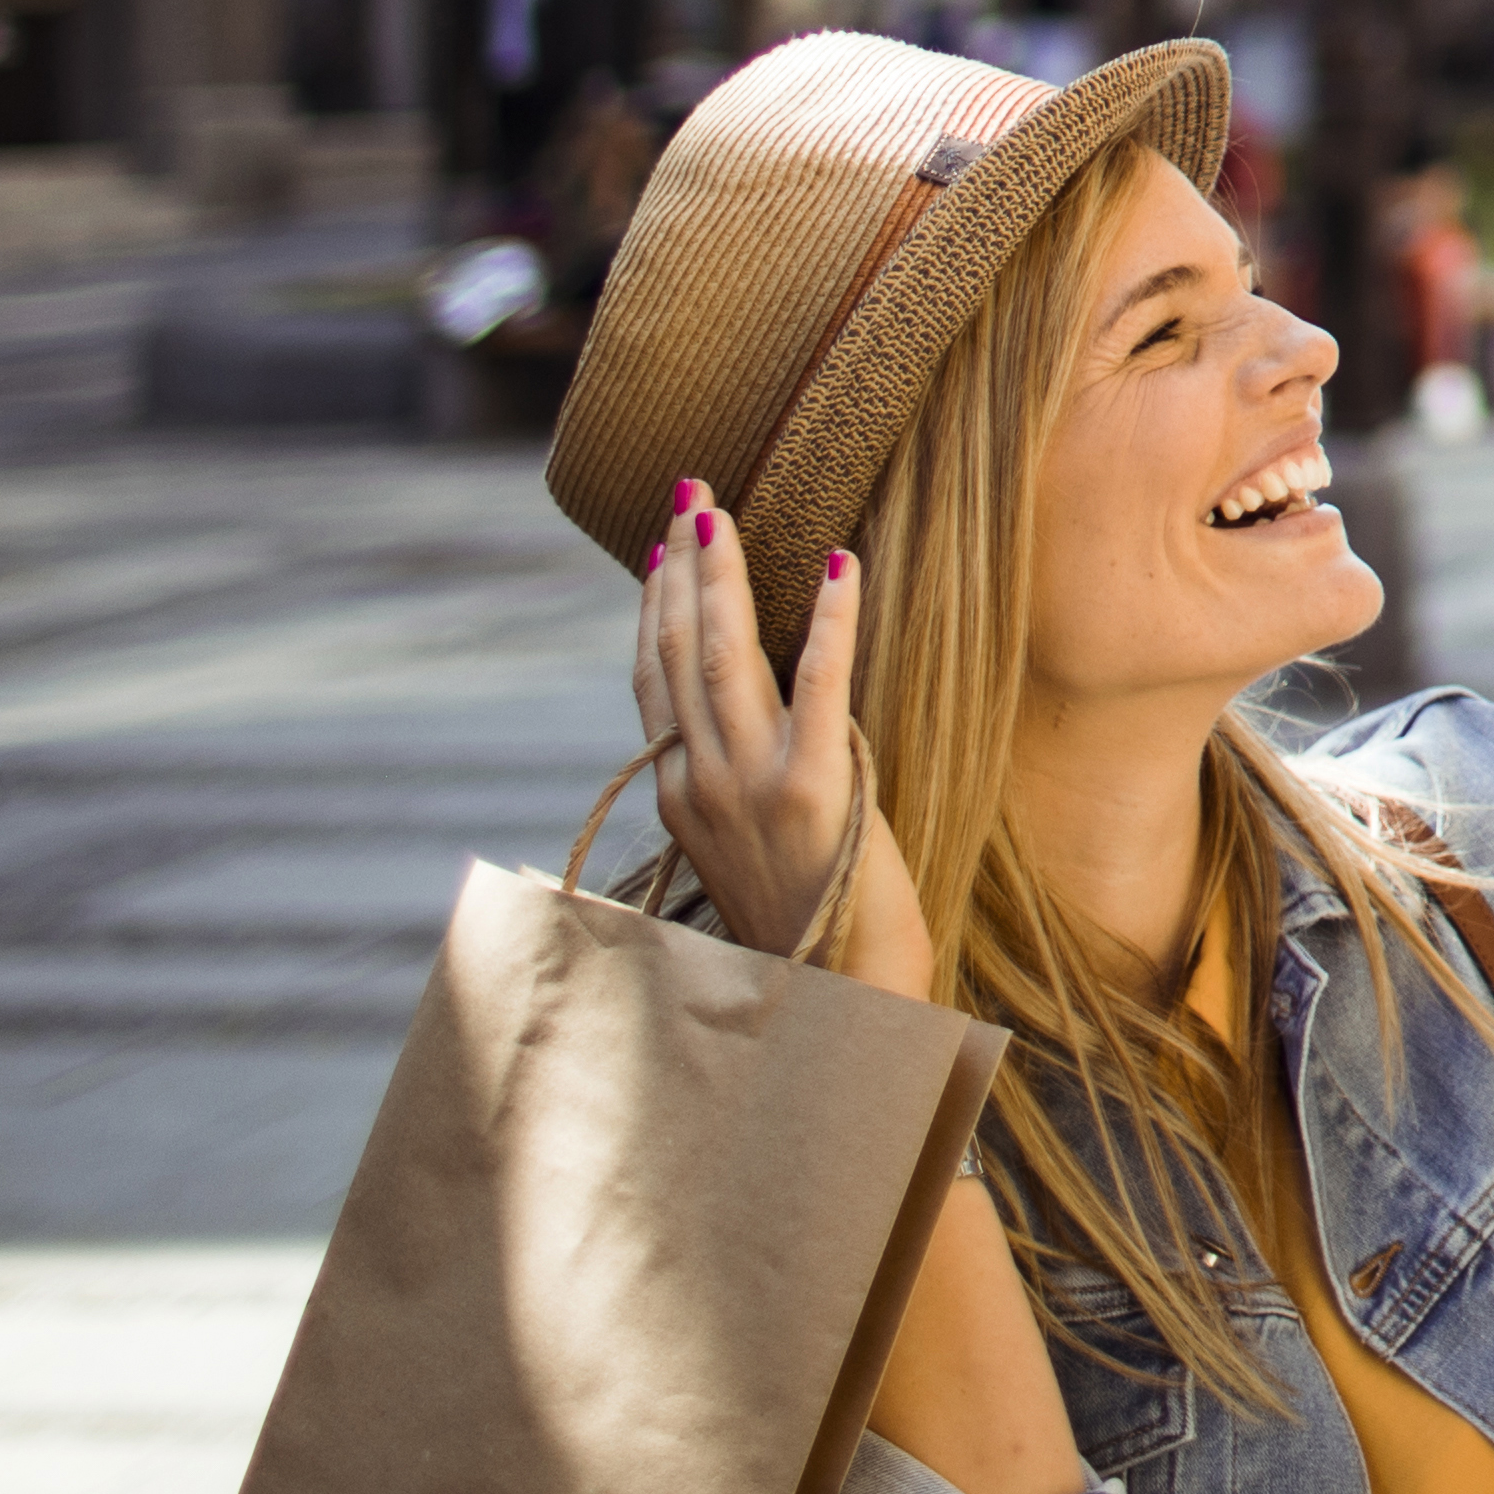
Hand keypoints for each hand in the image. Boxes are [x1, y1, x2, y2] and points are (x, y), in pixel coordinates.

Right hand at [630, 483, 934, 1000]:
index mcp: (681, 798)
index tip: (660, 548)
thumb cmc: (808, 926)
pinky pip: (821, 686)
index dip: (654, 608)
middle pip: (678, 652)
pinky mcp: (816, 792)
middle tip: (689, 492)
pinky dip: (830, 619)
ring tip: (724, 512)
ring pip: (725, 657)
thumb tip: (733, 721)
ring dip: (723, 574)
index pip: (654, 681)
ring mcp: (751, 788)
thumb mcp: (744, 852)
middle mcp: (701, 785)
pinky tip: (840, 565)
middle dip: (680, 565)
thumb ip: (728, 787)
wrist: (838, 1000)